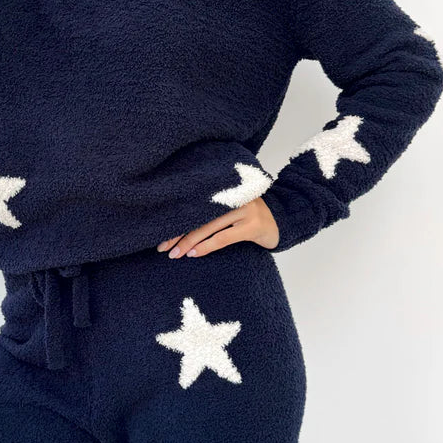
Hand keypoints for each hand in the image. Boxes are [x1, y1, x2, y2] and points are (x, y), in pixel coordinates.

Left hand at [157, 196, 278, 257]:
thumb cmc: (249, 217)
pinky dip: (206, 246)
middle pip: (197, 215)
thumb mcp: (229, 208)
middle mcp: (232, 195)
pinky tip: (193, 253)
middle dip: (177, 233)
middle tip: (162, 247)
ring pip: (207, 227)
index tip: (159, 233)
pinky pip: (223, 237)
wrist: (283, 220)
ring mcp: (243, 210)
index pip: (193, 204)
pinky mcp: (252, 226)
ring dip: (188, 242)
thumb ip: (209, 210)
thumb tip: (177, 227)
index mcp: (223, 188)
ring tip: (174, 254)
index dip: (175, 219)